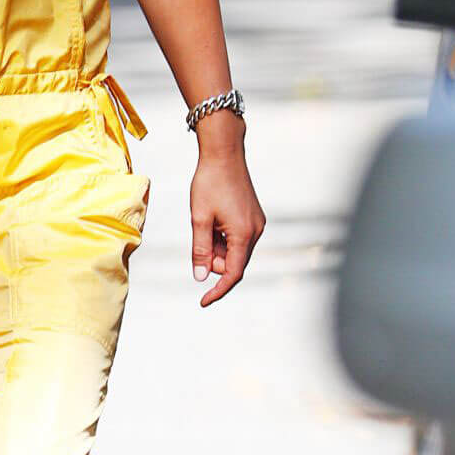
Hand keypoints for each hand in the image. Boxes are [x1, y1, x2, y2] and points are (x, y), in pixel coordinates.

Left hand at [190, 137, 265, 306]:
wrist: (224, 154)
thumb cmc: (210, 183)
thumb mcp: (199, 219)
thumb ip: (201, 250)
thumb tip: (202, 277)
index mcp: (244, 235)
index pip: (232, 274)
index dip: (217, 290)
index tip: (203, 301)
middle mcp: (256, 232)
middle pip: (233, 263)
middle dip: (214, 261)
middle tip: (198, 240)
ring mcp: (256, 224)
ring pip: (234, 251)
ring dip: (217, 247)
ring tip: (204, 222)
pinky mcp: (253, 217)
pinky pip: (237, 238)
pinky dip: (223, 238)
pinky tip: (212, 220)